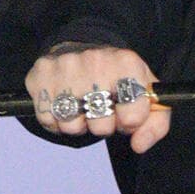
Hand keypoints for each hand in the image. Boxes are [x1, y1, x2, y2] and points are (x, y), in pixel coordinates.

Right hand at [23, 45, 169, 152]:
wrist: (81, 48)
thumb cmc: (117, 78)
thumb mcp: (146, 95)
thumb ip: (155, 124)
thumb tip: (139, 145)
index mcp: (127, 62)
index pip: (133, 116)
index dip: (130, 122)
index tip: (125, 111)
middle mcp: (95, 60)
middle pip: (102, 125)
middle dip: (103, 125)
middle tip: (102, 109)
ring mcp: (65, 66)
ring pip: (72, 125)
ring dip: (79, 124)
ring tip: (83, 107)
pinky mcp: (40, 75)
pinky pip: (47, 120)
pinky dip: (56, 121)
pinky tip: (64, 104)